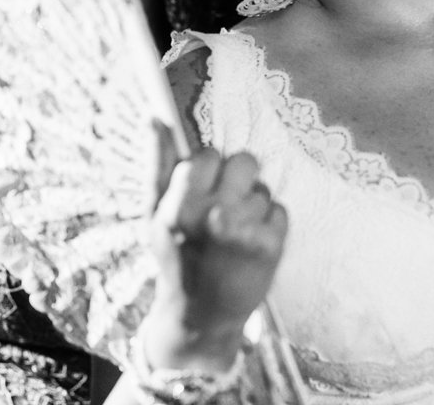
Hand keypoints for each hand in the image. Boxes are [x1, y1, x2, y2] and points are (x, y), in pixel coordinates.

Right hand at [145, 138, 287, 371]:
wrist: (201, 316)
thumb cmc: (175, 257)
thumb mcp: (153, 213)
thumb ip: (158, 164)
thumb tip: (156, 118)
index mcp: (181, 205)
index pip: (208, 154)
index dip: (208, 168)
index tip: (203, 187)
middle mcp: (214, 216)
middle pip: (245, 160)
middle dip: (236, 177)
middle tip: (224, 203)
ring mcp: (246, 231)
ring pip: (262, 187)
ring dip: (252, 203)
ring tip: (235, 229)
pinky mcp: (272, 247)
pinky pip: (280, 209)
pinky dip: (269, 222)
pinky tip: (251, 242)